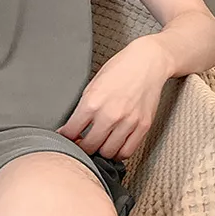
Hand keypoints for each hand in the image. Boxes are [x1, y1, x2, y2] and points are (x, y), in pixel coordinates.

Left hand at [55, 36, 171, 160]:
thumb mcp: (93, 84)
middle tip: (81, 142)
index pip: (71, 132)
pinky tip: (114, 145)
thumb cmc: (120, 69)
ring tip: (98, 143)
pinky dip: (118, 153)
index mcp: (93, 102)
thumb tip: (71, 126)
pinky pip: (127, 151)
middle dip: (82, 147)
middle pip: (89, 146)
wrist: (148, 62)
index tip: (66, 138)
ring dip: (100, 151)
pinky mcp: (143, 126)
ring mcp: (128, 122)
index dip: (66, 138)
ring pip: (108, 153)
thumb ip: (83, 107)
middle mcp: (110, 114)